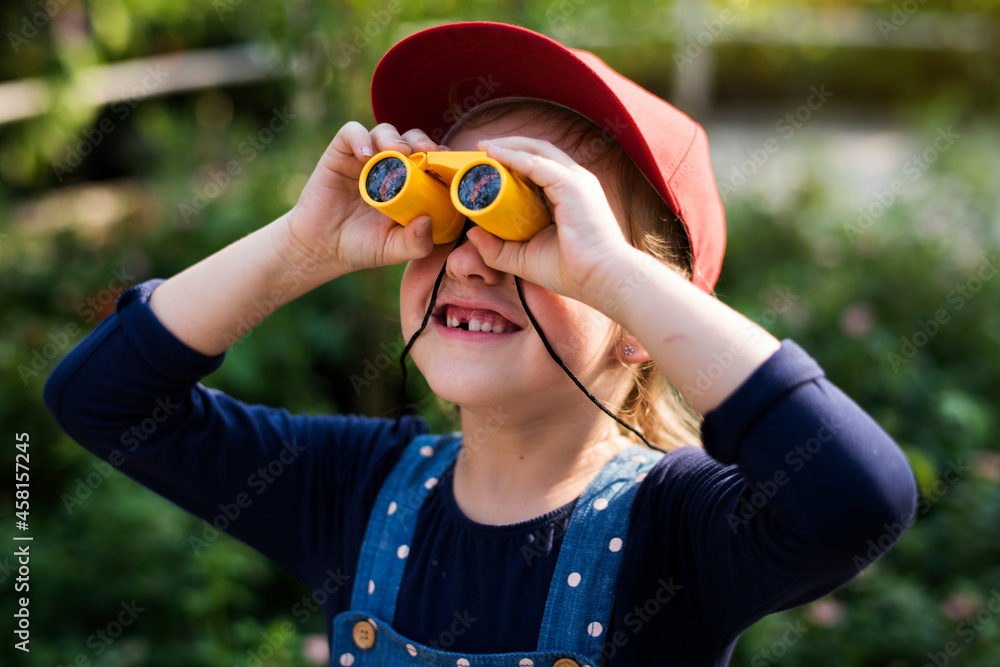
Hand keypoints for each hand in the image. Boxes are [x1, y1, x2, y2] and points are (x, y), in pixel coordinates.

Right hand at [279, 122, 444, 274]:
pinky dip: (360, 138)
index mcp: (410, 185)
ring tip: (398, 151)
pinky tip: (365, 155)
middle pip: (411, 140)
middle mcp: (390, 167)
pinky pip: (351, 133)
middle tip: (428, 152)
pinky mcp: (340, 153)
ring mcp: (365, 158)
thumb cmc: (362, 247)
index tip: (451, 165)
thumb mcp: (394, 250)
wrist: (321, 249)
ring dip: (394, 137)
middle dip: (422, 141)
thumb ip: (414, 243)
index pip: (431, 161)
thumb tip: (427, 221)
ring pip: (385, 132)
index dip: (442, 158)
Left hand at [464, 137, 636, 307]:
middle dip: (507, 146)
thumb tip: (471, 233)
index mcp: (568, 195)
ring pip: (536, 151)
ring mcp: (576, 180)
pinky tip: (494, 155)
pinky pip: (536, 163)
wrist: (602, 280)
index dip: (512, 161)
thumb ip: (497, 249)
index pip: (538, 168)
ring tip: (483, 148)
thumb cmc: (572, 272)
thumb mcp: (524, 259)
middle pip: (537, 152)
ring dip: (507, 146)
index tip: (485, 163)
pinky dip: (514, 156)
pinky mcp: (572, 185)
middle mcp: (574, 182)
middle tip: (479, 149)